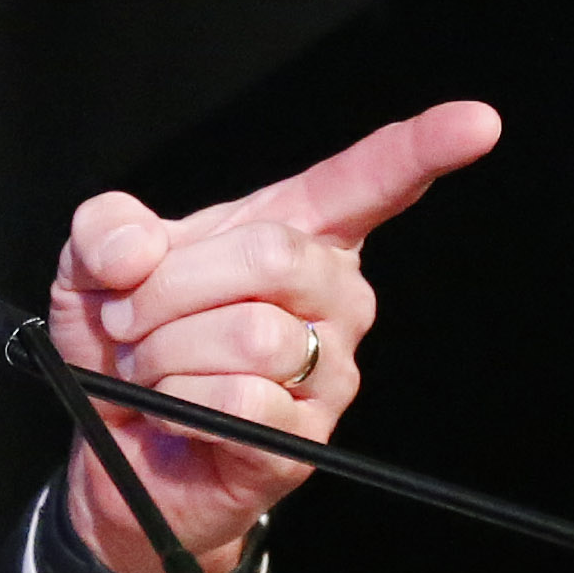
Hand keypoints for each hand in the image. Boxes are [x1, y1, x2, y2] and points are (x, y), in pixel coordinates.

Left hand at [47, 101, 501, 572]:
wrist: (115, 451)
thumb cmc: (128, 344)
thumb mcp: (96, 266)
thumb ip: (107, 230)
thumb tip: (134, 250)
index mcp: (296, 233)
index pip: (370, 181)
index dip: (423, 147)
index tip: (477, 121)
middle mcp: (333, 295)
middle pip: (274, 257)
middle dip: (174, 286)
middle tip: (134, 317)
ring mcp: (330, 368)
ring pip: (252, 335)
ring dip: (169, 352)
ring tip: (152, 369)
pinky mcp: (306, 438)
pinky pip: (243, 403)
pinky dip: (182, 403)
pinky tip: (174, 410)